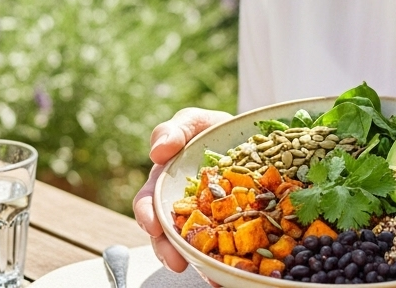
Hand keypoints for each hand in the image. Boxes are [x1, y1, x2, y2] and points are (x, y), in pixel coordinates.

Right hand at [132, 107, 233, 272]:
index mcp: (165, 185)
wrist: (249, 140)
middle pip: (166, 236)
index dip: (147, 216)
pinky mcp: (231, 233)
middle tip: (176, 260)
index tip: (152, 225)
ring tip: (208, 276)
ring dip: (198, 263)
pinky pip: (226, 253)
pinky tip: (230, 275)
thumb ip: (173, 131)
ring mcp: (207, 223)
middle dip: (167, 250)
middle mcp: (182, 209)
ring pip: (194, 249)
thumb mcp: (193, 123)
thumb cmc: (212, 131)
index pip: (148, 204)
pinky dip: (226, 266)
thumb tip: (158, 150)